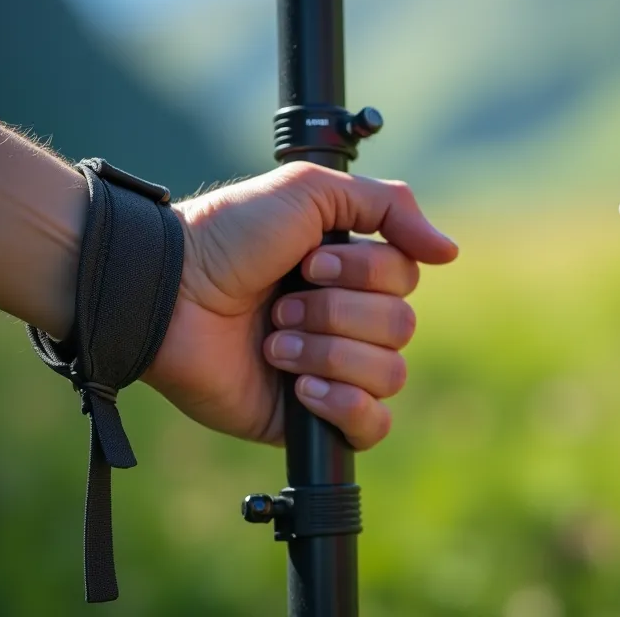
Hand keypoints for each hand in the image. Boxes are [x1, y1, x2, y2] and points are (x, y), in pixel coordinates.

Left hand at [142, 162, 457, 448]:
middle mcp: (344, 320)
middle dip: (337, 313)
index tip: (309, 261)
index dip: (364, 272)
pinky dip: (344, 405)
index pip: (406, 280)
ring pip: (388, 375)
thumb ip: (389, 205)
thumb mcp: (310, 192)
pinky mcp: (306, 419)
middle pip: (401, 328)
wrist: (169, 294)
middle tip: (281, 303)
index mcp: (348, 272)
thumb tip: (450, 253)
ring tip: (273, 341)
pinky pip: (371, 427)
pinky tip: (302, 387)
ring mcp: (328, 370)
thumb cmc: (229, 236)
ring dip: (328, 352)